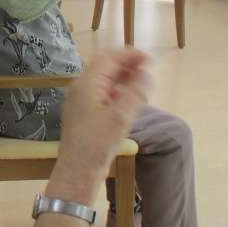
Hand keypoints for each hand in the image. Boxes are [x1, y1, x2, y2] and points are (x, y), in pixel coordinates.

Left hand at [48, 49, 151, 203]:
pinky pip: (102, 94)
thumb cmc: (97, 143)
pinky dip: (117, 92)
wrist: (77, 171)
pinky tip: (129, 100)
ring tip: (142, 85)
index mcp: (86, 84)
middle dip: (127, 65)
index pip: (108, 58)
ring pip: (104, 81)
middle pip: (105, 67)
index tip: (150, 59)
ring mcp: (81, 101)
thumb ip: (135, 93)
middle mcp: (81, 88)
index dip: (129, 55)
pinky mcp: (84, 113)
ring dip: (123, 78)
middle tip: (147, 70)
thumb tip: (146, 75)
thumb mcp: (120, 117)